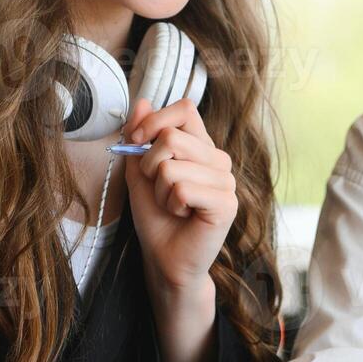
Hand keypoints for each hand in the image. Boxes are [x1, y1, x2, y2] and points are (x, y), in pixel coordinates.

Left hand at [121, 97, 236, 294]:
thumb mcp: (139, 173)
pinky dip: (171, 205)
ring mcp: (226, 181)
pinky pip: (183, 189)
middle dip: (149, 166)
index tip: (136, 142)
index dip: (155, 121)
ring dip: (159, 191)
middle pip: (172, 137)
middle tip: (159, 190)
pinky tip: (183, 215)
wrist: (164, 259)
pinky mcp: (226, 203)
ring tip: (172, 206)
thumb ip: (139, 138)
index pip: (184, 109)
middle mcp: (218, 159)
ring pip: (172, 167)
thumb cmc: (156, 218)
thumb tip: (142, 102)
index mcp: (200, 147)